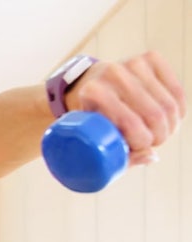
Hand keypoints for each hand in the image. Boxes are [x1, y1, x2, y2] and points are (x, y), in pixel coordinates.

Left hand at [65, 51, 186, 165]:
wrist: (90, 83)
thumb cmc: (92, 117)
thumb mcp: (94, 137)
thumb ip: (117, 153)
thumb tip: (151, 156)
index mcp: (94, 92)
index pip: (131, 124)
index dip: (143, 142)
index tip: (140, 147)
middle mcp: (113, 73)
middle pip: (155, 115)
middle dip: (159, 136)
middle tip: (153, 142)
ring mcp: (134, 62)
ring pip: (169, 105)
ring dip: (170, 125)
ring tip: (160, 132)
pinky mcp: (152, 57)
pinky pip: (177, 91)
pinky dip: (178, 110)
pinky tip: (169, 118)